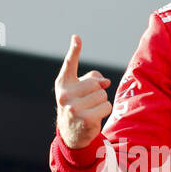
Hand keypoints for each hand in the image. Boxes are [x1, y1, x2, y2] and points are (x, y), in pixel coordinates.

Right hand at [54, 35, 111, 150]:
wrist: (71, 133)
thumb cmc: (78, 105)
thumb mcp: (79, 91)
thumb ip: (92, 80)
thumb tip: (105, 81)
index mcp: (63, 83)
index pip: (69, 64)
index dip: (74, 50)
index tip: (76, 38)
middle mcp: (65, 95)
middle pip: (96, 83)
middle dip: (97, 91)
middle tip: (88, 102)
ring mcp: (74, 107)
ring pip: (103, 94)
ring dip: (101, 102)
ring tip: (90, 109)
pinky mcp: (86, 118)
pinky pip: (106, 106)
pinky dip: (105, 111)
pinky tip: (94, 117)